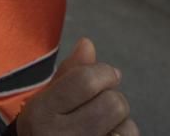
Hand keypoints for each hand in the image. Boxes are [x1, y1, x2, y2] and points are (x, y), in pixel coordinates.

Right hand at [18, 38, 137, 135]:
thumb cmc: (45, 127)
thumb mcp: (46, 99)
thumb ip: (68, 72)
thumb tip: (87, 44)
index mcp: (41, 113)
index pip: (86, 81)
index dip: (103, 72)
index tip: (104, 74)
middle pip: (112, 103)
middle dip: (112, 97)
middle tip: (100, 102)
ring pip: (128, 126)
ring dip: (121, 121)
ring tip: (103, 124)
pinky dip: (123, 133)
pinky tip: (107, 134)